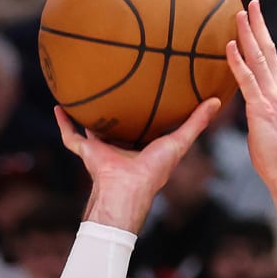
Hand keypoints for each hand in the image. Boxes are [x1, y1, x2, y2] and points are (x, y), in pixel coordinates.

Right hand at [54, 97, 219, 231]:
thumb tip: (218, 100)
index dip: (147, 110)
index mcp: (142, 145)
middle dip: (116, 111)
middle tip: (115, 87)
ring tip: (82, 93)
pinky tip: (58, 106)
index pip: (145, 124)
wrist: (127, 190)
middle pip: (117, 125)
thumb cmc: (154, 171)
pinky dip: (63, 123)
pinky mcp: (86, 152)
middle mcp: (121, 146)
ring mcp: (101, 150)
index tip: (149, 90)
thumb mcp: (179, 141)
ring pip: (92, 129)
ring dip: (87, 114)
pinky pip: (71, 136)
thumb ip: (196, 122)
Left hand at [226, 0, 276, 192]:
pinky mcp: (261, 109)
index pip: (272, 59)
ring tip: (239, 14)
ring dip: (248, 35)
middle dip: (259, 25)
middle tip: (252, 3)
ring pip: (259, 59)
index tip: (258, 18)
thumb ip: (256, 110)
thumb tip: (245, 105)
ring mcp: (271, 98)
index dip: (264, 36)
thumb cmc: (274, 156)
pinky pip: (247, 80)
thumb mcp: (264, 127)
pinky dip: (238, 61)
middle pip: (268, 50)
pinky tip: (229, 46)